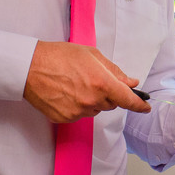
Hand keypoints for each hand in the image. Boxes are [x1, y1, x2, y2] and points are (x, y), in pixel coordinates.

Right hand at [23, 40, 150, 122]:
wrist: (29, 67)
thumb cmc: (59, 56)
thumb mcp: (91, 55)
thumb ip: (114, 71)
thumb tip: (130, 82)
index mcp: (102, 83)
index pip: (128, 100)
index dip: (139, 105)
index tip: (145, 107)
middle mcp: (92, 101)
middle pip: (111, 104)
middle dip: (108, 95)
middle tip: (93, 80)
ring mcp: (78, 112)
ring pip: (95, 110)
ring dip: (92, 101)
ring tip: (75, 84)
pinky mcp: (65, 118)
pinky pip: (79, 114)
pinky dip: (77, 106)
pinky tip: (66, 93)